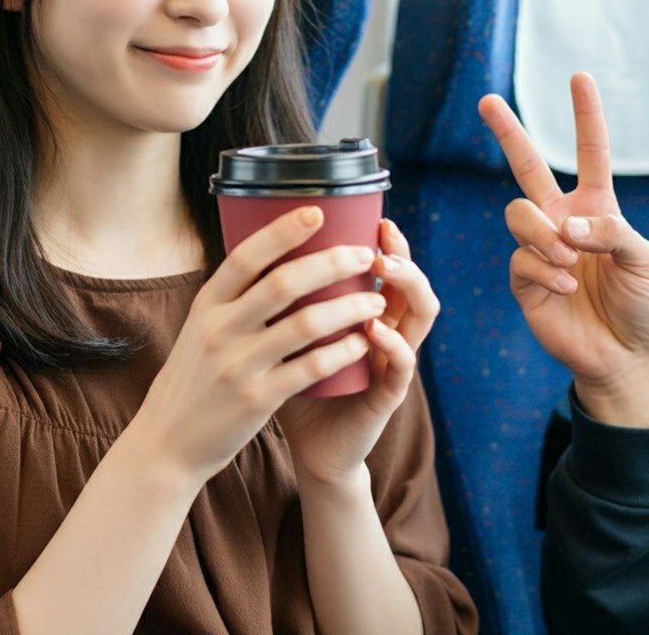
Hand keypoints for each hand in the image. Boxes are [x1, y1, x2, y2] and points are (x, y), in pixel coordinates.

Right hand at [134, 206, 386, 489]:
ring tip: (376, 299)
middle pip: (282, 283)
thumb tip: (273, 261)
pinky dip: (341, 351)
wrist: (166, 441)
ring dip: (347, 308)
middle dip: (331, 263)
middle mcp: (220, 329)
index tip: (317, 211)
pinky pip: (311, 368)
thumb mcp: (199, 330)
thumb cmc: (192, 379)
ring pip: (305, 324)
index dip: (282, 231)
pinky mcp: (257, 400)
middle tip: (365, 254)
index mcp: (206, 305)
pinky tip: (363, 342)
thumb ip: (232, 301)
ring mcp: (238, 365)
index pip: (245, 256)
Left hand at [275, 218, 438, 487]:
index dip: (388, 241)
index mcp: (364, 311)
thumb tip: (243, 244)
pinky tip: (373, 330)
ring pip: (420, 317)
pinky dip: (391, 344)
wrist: (306, 447)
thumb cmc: (292, 382)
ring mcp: (391, 361)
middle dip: (402, 255)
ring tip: (385, 270)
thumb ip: (279, 297)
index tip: (374, 215)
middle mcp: (385, 330)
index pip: (386, 266)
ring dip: (406, 288)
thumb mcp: (284, 332)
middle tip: (382, 238)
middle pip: (411, 282)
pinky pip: (401, 366)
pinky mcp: (387, 396)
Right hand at [478, 72, 648, 425]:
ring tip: (570, 262)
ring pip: (518, 213)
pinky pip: (521, 258)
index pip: (589, 152)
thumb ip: (611, 232)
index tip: (578, 78)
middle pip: (524, 166)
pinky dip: (545, 270)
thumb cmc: (642, 304)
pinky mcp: (522, 278)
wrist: (624, 354)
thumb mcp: (645, 259)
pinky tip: (564, 286)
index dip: (585, 115)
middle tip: (487, 100)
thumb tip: (567, 226)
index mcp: (595, 208)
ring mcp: (537, 247)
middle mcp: (560, 221)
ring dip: (545, 235)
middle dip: (506, 132)